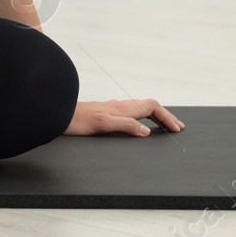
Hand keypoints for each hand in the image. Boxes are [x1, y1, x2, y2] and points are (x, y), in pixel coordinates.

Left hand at [63, 98, 183, 136]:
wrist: (58, 113)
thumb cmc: (77, 120)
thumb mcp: (103, 124)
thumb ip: (126, 125)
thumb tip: (146, 130)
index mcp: (123, 108)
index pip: (152, 108)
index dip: (167, 118)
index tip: (177, 128)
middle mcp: (120, 106)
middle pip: (149, 106)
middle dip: (165, 116)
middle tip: (177, 126)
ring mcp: (113, 108)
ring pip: (140, 108)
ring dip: (156, 115)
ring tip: (164, 124)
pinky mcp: (106, 112)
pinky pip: (131, 111)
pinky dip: (143, 116)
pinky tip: (139, 122)